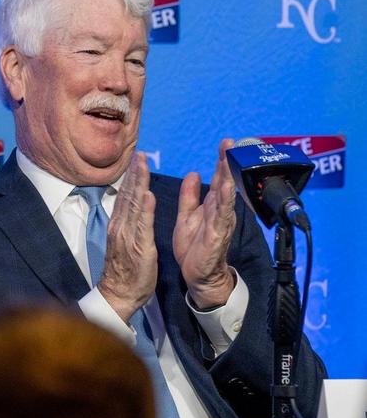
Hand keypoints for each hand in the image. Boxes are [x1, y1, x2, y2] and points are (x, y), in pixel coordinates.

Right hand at [97, 152, 157, 321]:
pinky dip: (145, 209)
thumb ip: (130, 223)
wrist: (118, 294)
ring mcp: (127, 236)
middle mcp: (120, 227)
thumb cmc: (125, 271)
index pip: (125, 196)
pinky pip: (142, 226)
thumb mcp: (126, 243)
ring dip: (138, 184)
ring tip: (142, 165)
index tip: (137, 159)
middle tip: (139, 154)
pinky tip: (148, 195)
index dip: (132, 177)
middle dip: (134, 174)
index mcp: (119, 225)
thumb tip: (135, 205)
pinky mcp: (137, 248)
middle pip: (127, 196)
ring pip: (133, 205)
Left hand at [174, 139, 237, 309]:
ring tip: (228, 160)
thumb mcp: (188, 217)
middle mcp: (219, 212)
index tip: (225, 143)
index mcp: (211, 206)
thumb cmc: (194, 247)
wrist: (197, 275)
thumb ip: (190, 197)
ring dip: (228, 177)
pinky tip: (226, 189)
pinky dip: (225, 202)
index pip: (218, 179)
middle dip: (227, 163)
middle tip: (229, 142)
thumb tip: (193, 174)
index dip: (221, 161)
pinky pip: (222, 216)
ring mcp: (220, 223)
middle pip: (225, 183)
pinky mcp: (217, 236)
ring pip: (226, 196)